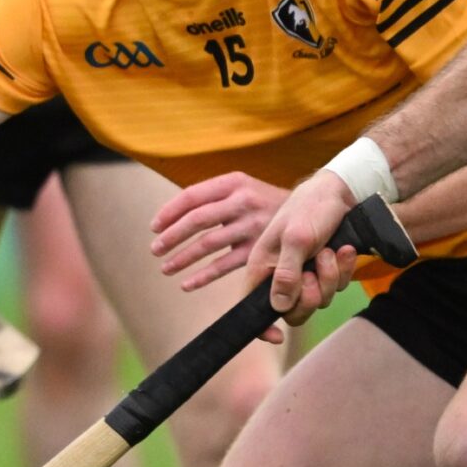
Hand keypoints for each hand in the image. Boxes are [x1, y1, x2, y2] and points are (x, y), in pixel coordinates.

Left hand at [151, 171, 287, 290]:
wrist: (313, 208)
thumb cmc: (264, 202)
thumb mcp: (242, 188)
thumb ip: (212, 197)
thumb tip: (169, 215)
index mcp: (234, 182)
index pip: (192, 195)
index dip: (169, 212)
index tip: (154, 227)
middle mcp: (244, 201)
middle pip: (197, 220)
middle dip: (171, 236)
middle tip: (155, 250)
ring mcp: (254, 226)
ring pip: (209, 244)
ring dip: (182, 258)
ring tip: (165, 268)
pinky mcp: (261, 250)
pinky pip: (226, 265)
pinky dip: (203, 276)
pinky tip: (187, 284)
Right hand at [245, 168, 365, 325]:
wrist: (339, 193)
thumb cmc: (309, 208)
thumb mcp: (296, 239)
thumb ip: (286, 273)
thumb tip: (278, 307)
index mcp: (263, 267)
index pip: (251, 305)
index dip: (261, 325)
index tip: (277, 336)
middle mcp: (281, 274)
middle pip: (292, 311)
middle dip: (311, 296)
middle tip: (315, 273)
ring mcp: (304, 273)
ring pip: (318, 300)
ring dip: (330, 278)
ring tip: (330, 252)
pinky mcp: (324, 270)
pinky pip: (335, 287)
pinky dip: (343, 270)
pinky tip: (344, 251)